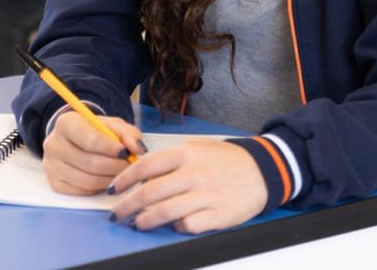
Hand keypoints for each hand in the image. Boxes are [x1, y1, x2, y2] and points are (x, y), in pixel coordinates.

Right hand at [42, 111, 144, 194]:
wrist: (75, 140)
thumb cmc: (96, 131)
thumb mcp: (112, 125)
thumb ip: (128, 133)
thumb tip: (138, 149)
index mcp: (66, 123)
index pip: (90, 140)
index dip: (111, 149)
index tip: (127, 153)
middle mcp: (53, 144)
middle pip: (90, 163)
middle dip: (115, 167)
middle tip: (130, 166)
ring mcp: (51, 166)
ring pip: (87, 180)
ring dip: (110, 179)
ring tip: (121, 173)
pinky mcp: (54, 183)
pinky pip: (82, 191)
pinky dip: (99, 188)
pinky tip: (107, 179)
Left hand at [108, 140, 267, 233]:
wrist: (263, 170)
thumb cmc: (226, 160)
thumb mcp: (198, 148)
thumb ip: (171, 160)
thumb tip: (142, 176)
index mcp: (186, 154)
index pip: (145, 167)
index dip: (124, 180)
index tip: (113, 189)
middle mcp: (194, 174)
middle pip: (150, 193)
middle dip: (128, 206)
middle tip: (117, 213)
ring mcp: (206, 196)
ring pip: (165, 213)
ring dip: (145, 221)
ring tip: (138, 223)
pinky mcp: (217, 215)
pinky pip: (188, 226)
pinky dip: (176, 227)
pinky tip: (172, 225)